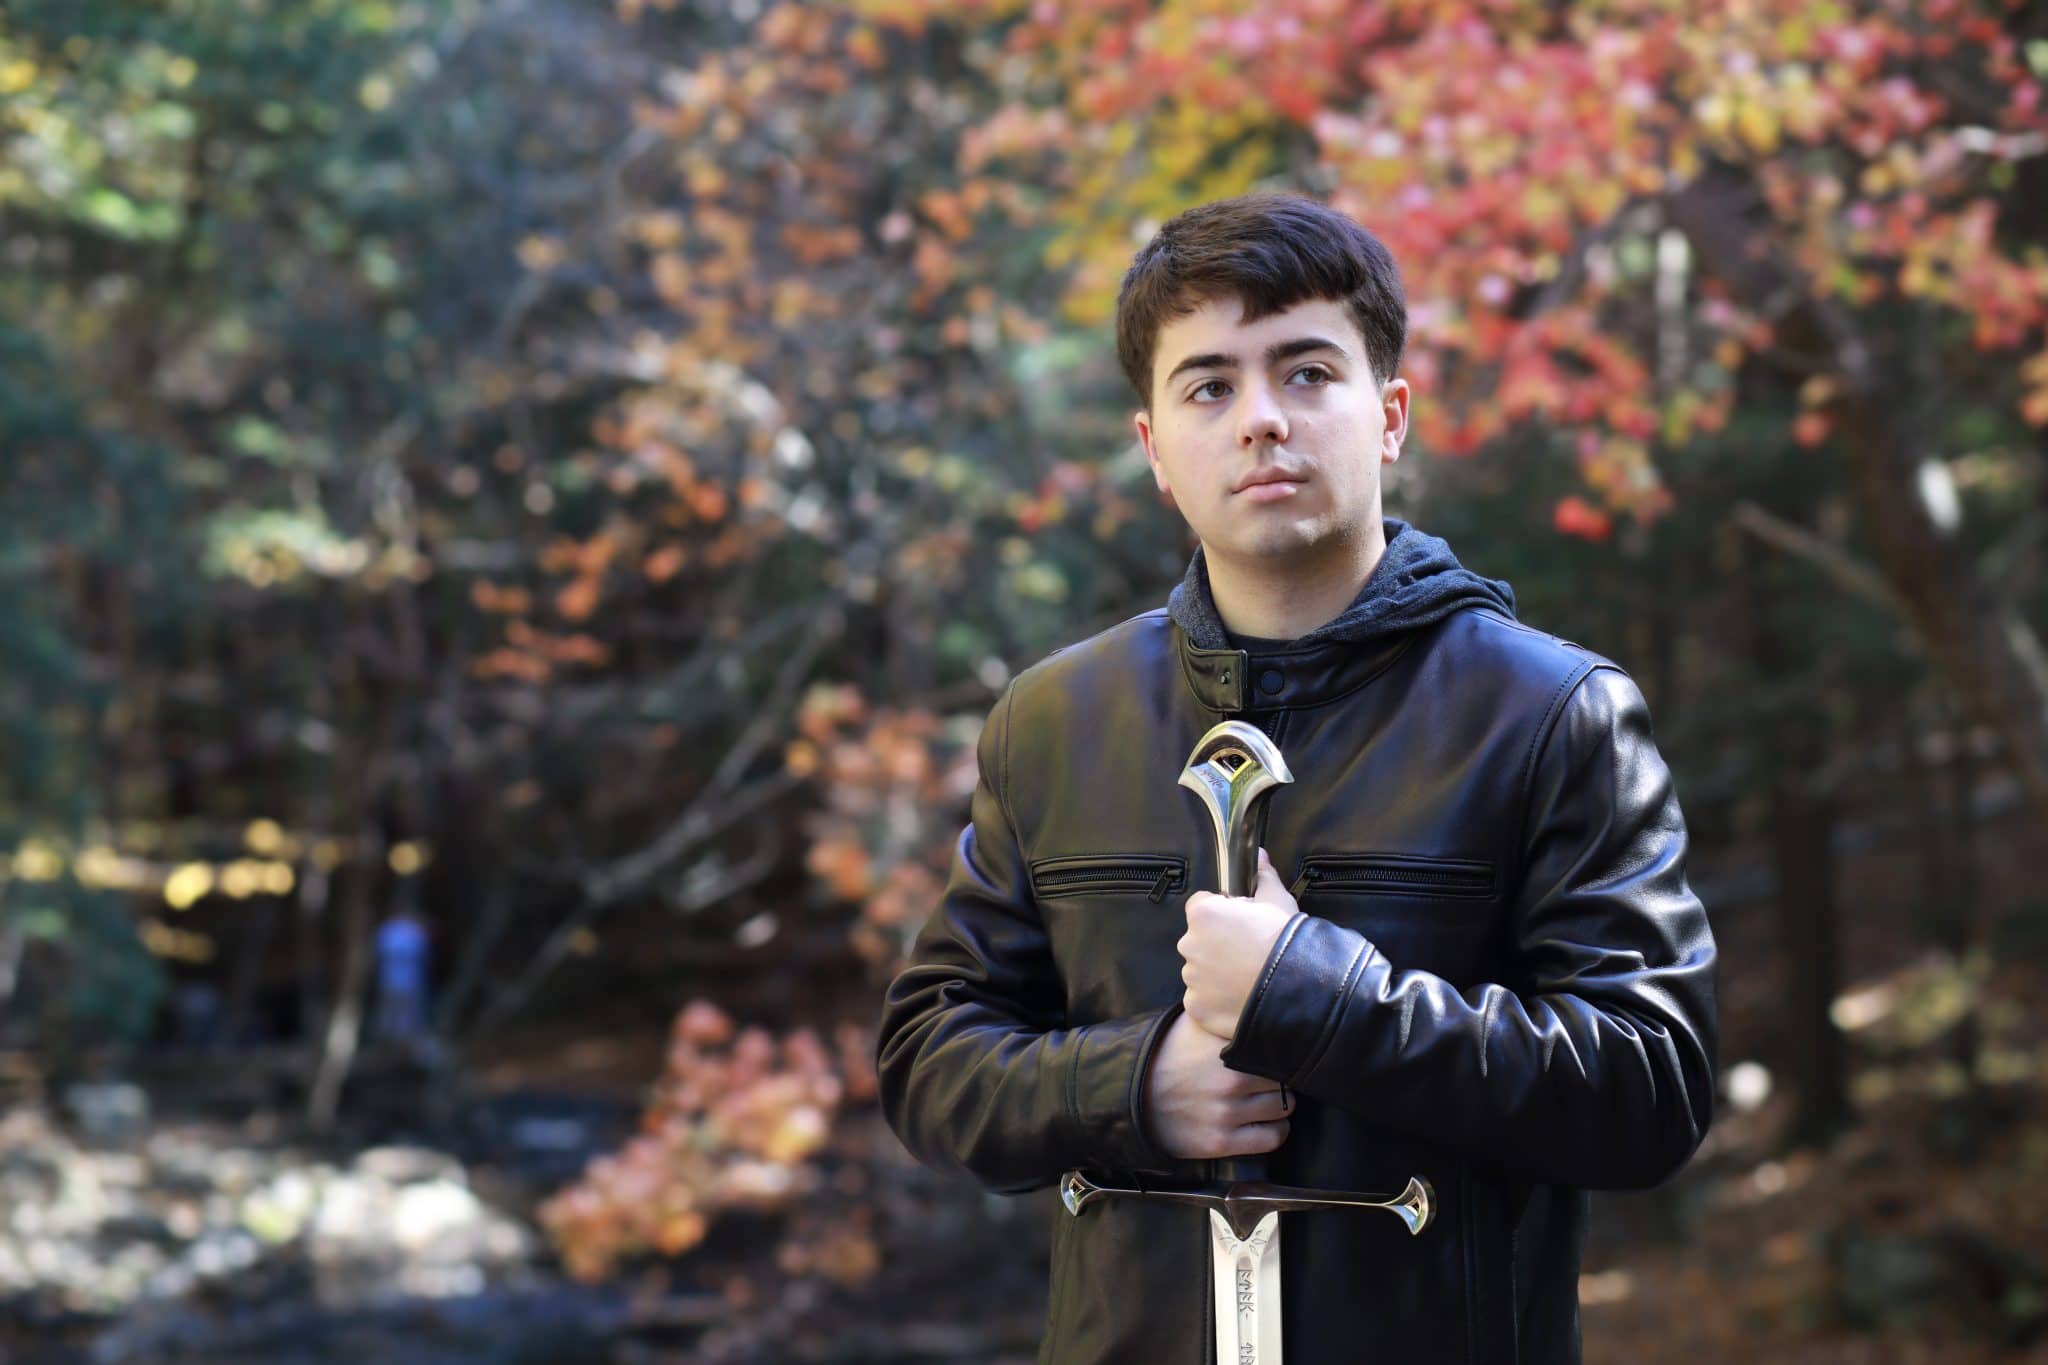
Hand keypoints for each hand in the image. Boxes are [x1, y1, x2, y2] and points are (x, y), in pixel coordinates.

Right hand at [1142, 1008, 1292, 1158]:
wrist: (1130, 1094)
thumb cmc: (1167, 1054)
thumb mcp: (1193, 1023)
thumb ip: (1225, 1013)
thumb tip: (1256, 997)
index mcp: (1226, 1048)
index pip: (1279, 1048)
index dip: (1282, 1051)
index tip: (1280, 1053)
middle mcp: (1230, 1080)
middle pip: (1286, 1079)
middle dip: (1282, 1077)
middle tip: (1271, 1077)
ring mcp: (1226, 1113)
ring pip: (1285, 1109)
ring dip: (1281, 1104)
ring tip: (1268, 1099)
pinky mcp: (1221, 1142)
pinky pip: (1272, 1138)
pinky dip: (1276, 1130)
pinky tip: (1266, 1122)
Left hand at [1177, 847, 1299, 1038]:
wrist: (1297, 988)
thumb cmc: (1285, 940)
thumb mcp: (1278, 900)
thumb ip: (1262, 876)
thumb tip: (1259, 854)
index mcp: (1203, 913)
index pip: (1201, 905)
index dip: (1223, 912)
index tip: (1242, 923)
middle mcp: (1189, 944)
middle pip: (1199, 939)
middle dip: (1217, 943)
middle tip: (1248, 952)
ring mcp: (1191, 979)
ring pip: (1200, 971)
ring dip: (1216, 972)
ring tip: (1247, 976)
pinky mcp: (1196, 1007)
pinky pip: (1202, 999)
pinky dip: (1216, 1000)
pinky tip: (1240, 997)